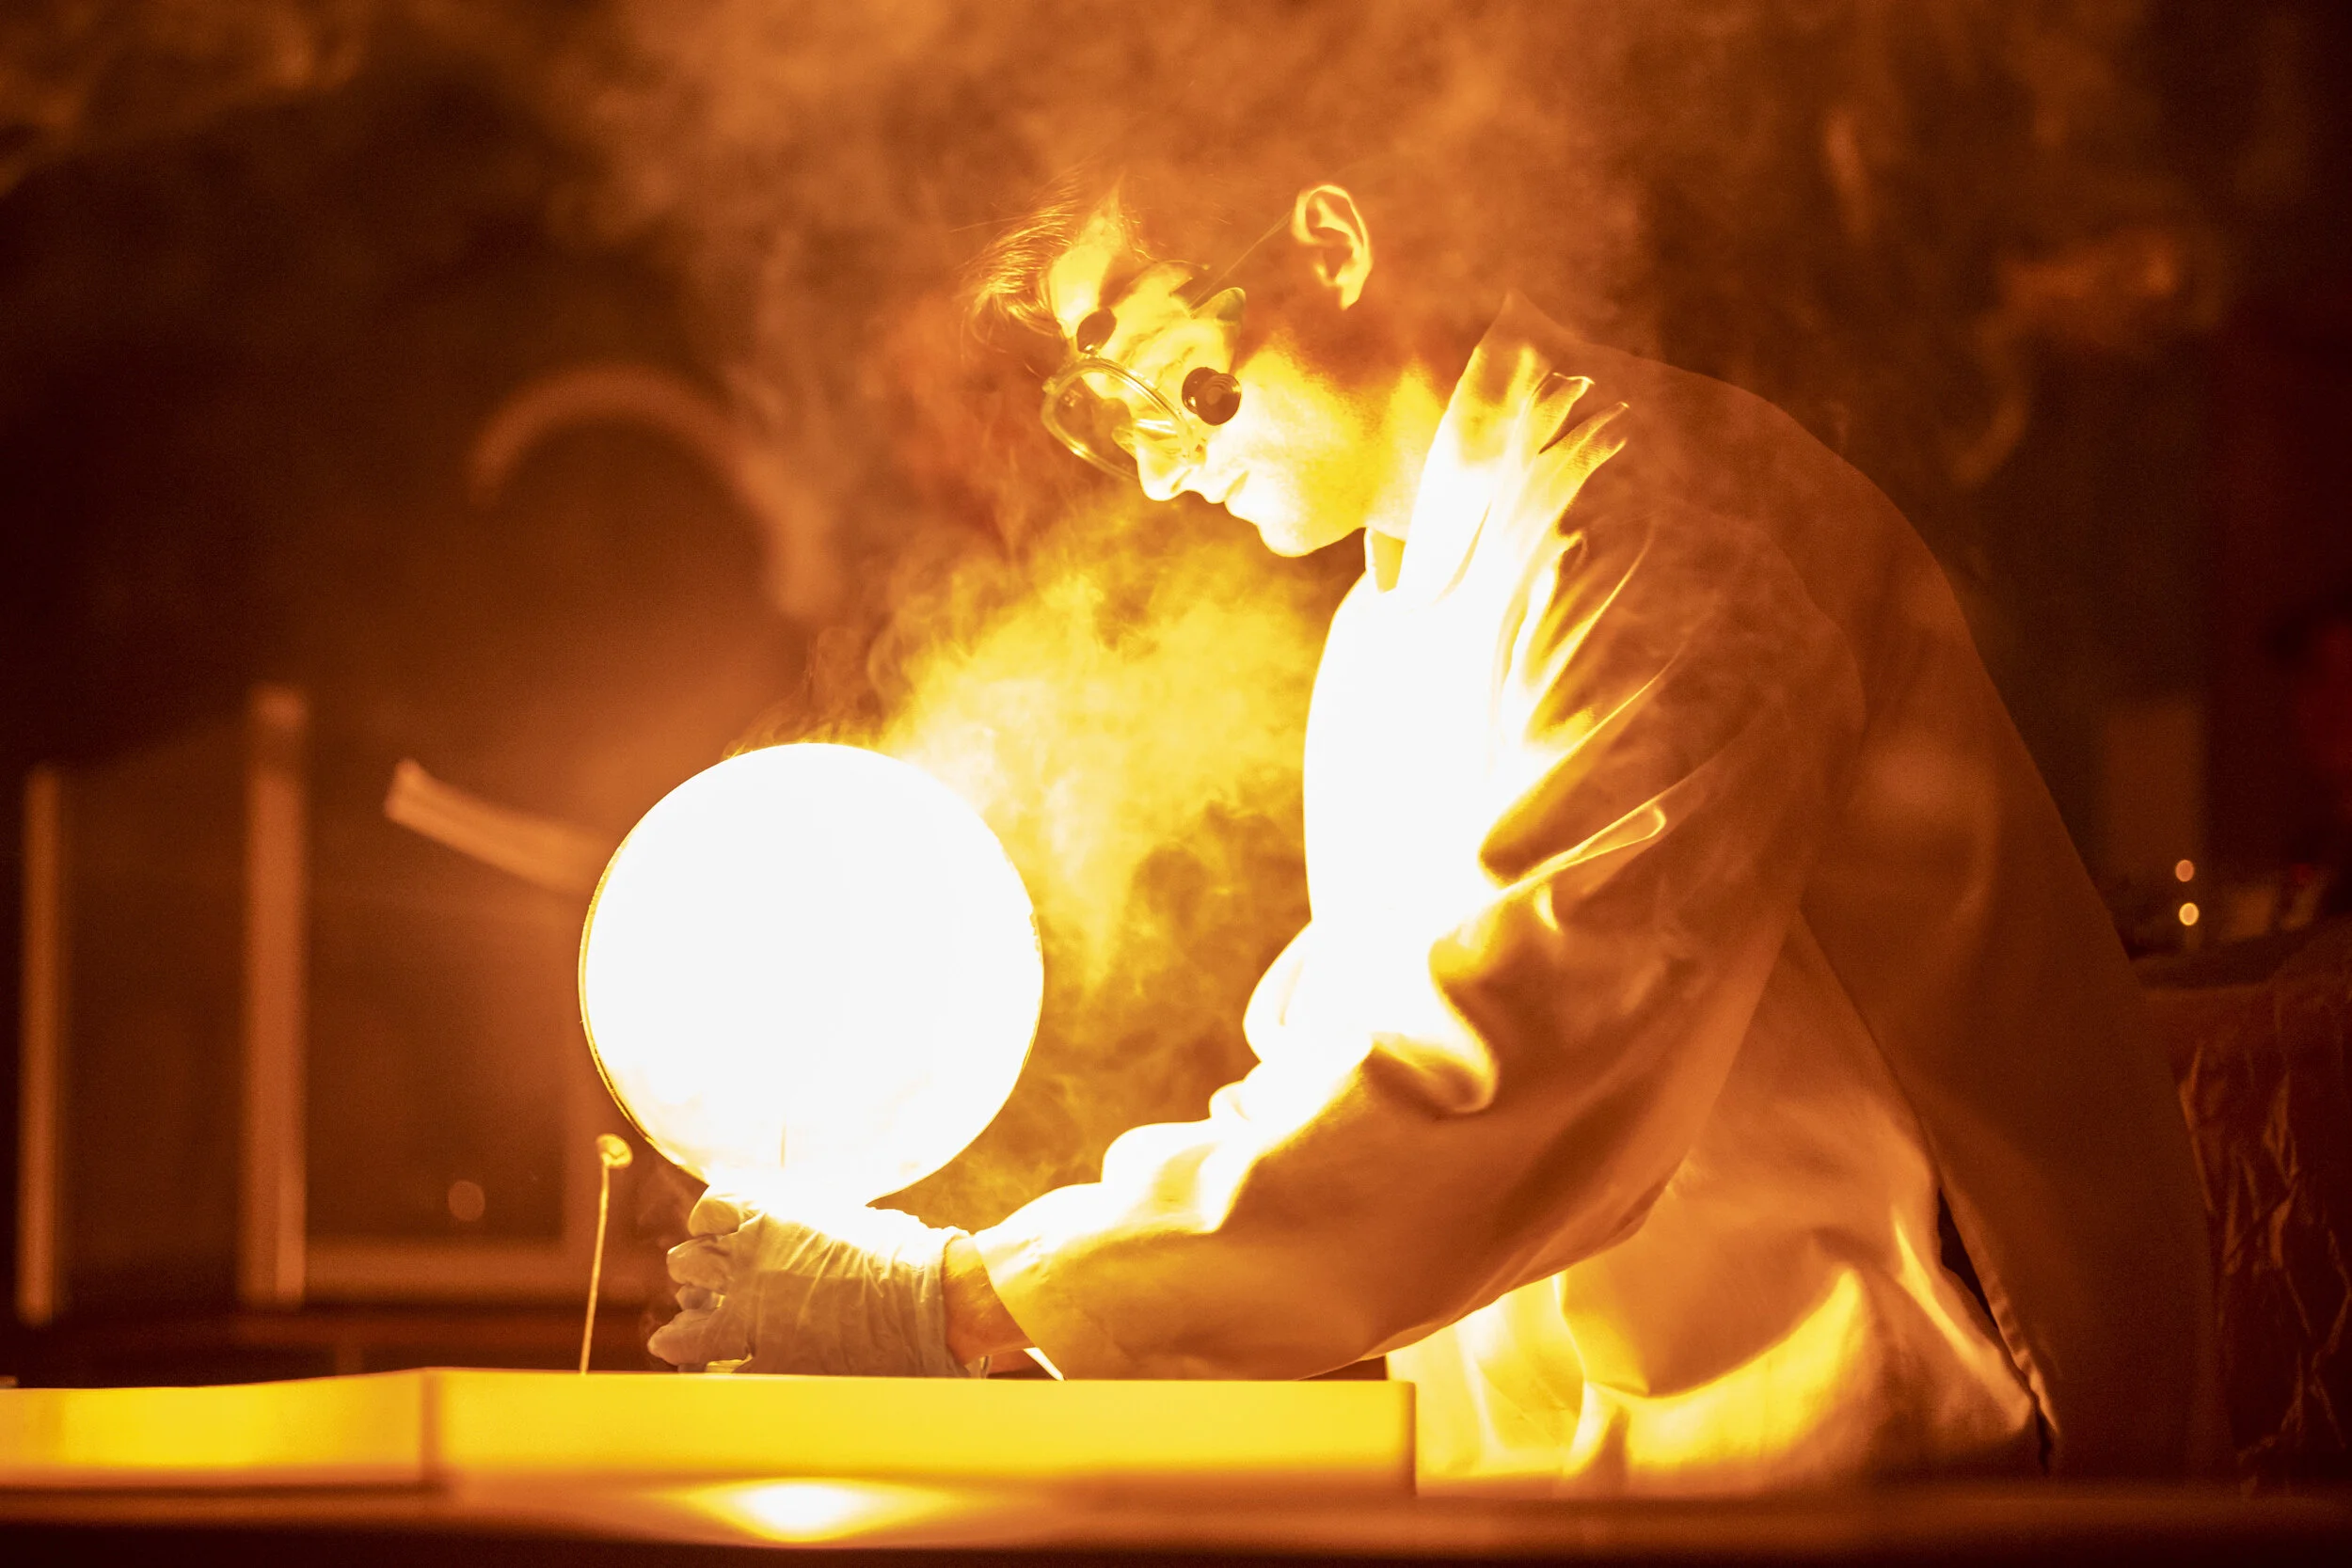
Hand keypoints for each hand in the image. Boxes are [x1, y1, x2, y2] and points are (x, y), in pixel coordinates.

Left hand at [648, 1192, 981, 1377]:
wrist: (928, 1301)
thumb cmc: (902, 1255)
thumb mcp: (849, 1217)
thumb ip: (812, 1219)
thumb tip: (806, 1223)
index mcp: (770, 1220)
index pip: (711, 1211)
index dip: (707, 1225)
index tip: (711, 1234)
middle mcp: (750, 1265)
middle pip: (688, 1264)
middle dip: (692, 1275)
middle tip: (697, 1288)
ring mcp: (754, 1318)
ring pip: (686, 1325)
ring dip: (682, 1330)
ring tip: (675, 1340)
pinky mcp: (769, 1364)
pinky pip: (716, 1374)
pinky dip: (709, 1375)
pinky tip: (707, 1376)